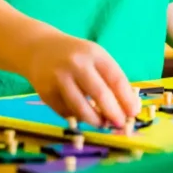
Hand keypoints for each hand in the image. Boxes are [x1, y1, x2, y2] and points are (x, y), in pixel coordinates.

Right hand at [25, 35, 140, 127]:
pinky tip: (81, 114)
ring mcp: (59, 78)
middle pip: (100, 93)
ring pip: (80, 107)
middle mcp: (77, 64)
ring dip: (95, 120)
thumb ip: (111, 78)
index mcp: (95, 54)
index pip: (116, 79)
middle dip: (113, 113)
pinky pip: (65, 111)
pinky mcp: (46, 92)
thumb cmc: (76, 56)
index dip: (127, 99)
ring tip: (102, 124)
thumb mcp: (95, 58)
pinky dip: (76, 117)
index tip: (134, 113)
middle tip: (120, 124)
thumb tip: (128, 107)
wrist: (39, 49)